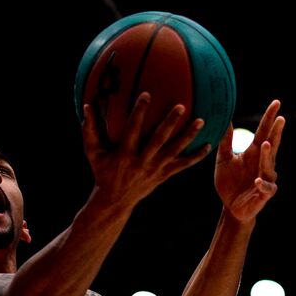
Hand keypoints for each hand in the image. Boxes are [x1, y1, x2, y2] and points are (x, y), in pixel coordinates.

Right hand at [82, 92, 208, 209]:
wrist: (114, 201)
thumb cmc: (102, 172)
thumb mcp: (93, 153)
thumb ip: (89, 130)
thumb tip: (87, 107)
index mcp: (124, 154)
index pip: (133, 129)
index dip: (139, 112)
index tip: (146, 94)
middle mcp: (142, 161)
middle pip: (159, 139)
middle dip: (170, 123)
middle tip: (181, 106)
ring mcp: (155, 169)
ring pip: (175, 151)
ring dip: (188, 136)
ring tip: (201, 121)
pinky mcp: (163, 175)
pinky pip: (182, 165)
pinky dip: (196, 156)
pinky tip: (208, 145)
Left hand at [216, 99, 283, 221]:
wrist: (231, 207)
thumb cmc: (229, 183)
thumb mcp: (223, 160)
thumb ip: (225, 142)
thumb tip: (224, 120)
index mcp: (254, 153)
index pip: (263, 132)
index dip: (269, 118)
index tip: (276, 103)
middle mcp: (263, 163)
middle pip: (272, 144)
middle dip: (276, 132)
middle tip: (281, 118)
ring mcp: (266, 177)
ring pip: (269, 164)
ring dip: (268, 155)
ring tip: (266, 144)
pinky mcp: (265, 193)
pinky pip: (266, 187)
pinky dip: (263, 184)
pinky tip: (258, 180)